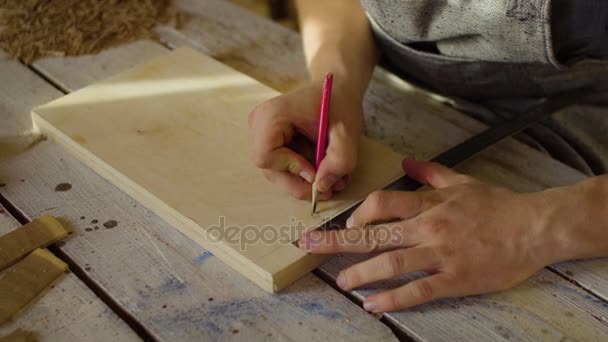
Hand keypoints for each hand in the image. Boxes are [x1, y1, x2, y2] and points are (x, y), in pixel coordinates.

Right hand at [249, 82, 362, 198]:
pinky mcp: (269, 143)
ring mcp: (261, 135)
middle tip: (329, 187)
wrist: (336, 90)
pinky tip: (323, 169)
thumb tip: (321, 186)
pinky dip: (303, 175)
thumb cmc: (339, 104)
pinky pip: (282, 169)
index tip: (316, 172)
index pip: (267, 157)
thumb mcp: (347, 131)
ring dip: (304, 181)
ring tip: (332, 177)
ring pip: (277, 173)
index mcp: (271, 115)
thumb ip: (339, 159)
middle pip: (271, 170)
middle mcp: (259, 125)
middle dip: (301, 182)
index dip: (292, 169)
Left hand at [299, 159, 555, 311]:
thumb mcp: (462, 181)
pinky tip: (372, 305)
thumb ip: (430, 172)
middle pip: (374, 234)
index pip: (382, 203)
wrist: (535, 226)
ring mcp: (440, 254)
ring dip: (360, 273)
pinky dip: (393, 299)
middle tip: (309, 245)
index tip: (348, 224)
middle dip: (337, 240)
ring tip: (340, 282)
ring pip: (391, 263)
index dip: (359, 214)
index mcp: (428, 203)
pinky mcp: (455, 278)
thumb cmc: (498, 204)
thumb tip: (406, 162)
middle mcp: (428, 227)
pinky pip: (418, 291)